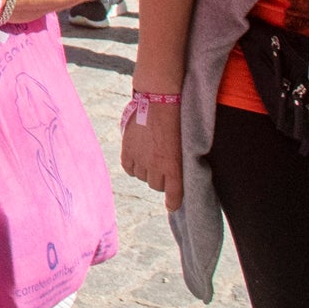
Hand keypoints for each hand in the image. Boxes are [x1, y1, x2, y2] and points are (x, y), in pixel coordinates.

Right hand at [119, 92, 185, 210]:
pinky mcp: (127, 150)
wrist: (159, 101)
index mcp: (173, 167)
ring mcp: (140, 159)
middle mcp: (156, 167)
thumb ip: (175, 162)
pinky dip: (132, 166)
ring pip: (141, 177)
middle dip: (160, 179)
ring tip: (150, 156)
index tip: (172, 206)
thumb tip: (169, 175)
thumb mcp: (181, 145)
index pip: (172, 193)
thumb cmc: (176, 121)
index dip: (172, 202)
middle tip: (162, 166)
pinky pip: (128, 168)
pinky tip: (137, 158)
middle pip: (156, 185)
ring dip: (146, 171)